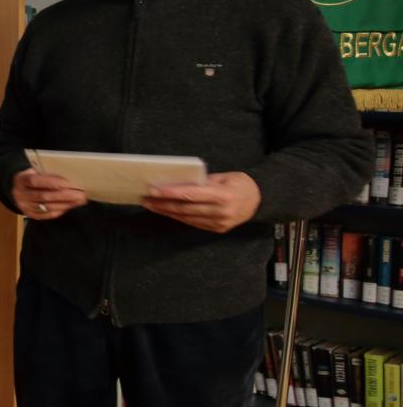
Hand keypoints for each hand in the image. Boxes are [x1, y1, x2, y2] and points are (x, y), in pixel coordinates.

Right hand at [13, 168, 87, 220]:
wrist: (16, 189)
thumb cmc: (31, 176)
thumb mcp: (34, 171)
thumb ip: (46, 173)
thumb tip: (68, 177)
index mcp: (20, 180)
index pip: (35, 182)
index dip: (52, 182)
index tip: (68, 183)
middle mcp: (20, 195)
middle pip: (44, 196)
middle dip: (64, 195)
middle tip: (81, 194)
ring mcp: (25, 207)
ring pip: (47, 207)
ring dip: (66, 204)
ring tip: (80, 200)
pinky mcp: (30, 215)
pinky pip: (47, 215)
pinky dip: (60, 211)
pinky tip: (70, 206)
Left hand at [141, 171, 260, 232]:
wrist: (261, 201)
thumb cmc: (240, 184)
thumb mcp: (224, 177)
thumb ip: (202, 181)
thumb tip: (177, 182)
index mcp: (223, 195)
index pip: (190, 194)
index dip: (169, 193)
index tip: (153, 190)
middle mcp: (221, 211)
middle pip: (185, 208)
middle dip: (162, 204)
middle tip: (145, 199)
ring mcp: (219, 223)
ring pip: (186, 218)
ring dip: (166, 212)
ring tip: (151, 205)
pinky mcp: (218, 229)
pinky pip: (193, 223)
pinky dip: (178, 217)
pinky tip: (167, 211)